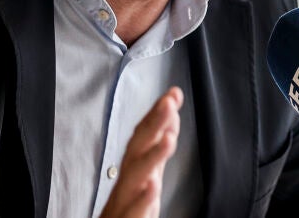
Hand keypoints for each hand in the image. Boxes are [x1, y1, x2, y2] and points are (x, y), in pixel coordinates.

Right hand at [99, 87, 182, 217]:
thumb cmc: (130, 201)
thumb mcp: (147, 170)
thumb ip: (158, 145)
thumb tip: (171, 116)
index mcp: (136, 165)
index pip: (145, 133)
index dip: (158, 113)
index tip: (173, 94)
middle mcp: (128, 177)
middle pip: (138, 146)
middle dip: (153, 123)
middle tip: (169, 103)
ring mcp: (125, 198)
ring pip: (136, 174)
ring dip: (152, 155)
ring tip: (169, 139)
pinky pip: (133, 210)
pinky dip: (142, 198)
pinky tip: (153, 185)